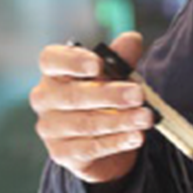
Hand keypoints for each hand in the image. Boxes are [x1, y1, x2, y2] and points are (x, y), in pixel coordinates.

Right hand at [30, 31, 151, 183]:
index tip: (98, 65)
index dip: (73, 61)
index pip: (51, 60)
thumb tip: (132, 38)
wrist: (106, 142)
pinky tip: (136, 137)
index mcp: (55, 73)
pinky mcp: (62, 153)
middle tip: (139, 94)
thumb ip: (121, 59)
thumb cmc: (106, 100)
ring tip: (146, 118)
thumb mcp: (115, 77)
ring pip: (86, 124)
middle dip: (110, 95)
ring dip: (120, 121)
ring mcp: (51, 128)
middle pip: (73, 95)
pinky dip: (116, 142)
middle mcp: (46, 99)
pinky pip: (90, 148)